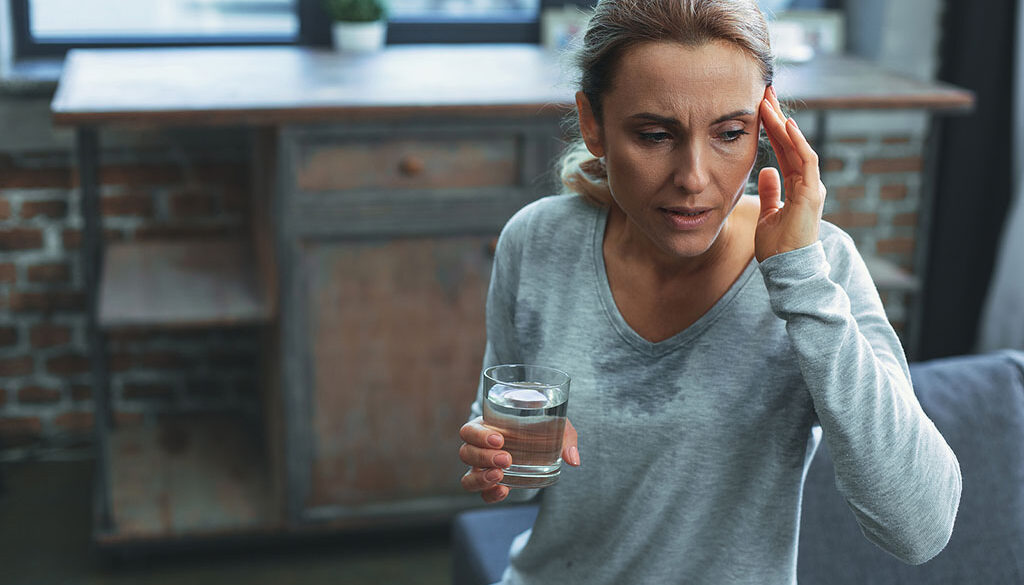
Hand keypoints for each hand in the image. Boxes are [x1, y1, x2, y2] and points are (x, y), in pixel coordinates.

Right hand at [458, 416, 579, 503]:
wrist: (541, 442)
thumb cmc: (541, 426)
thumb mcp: (554, 424)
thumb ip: (565, 436)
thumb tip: (572, 459)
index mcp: (487, 427)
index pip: (469, 431)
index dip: (479, 436)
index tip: (500, 440)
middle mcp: (480, 448)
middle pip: (466, 453)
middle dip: (484, 457)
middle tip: (507, 459)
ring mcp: (483, 468)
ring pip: (467, 477)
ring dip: (481, 478)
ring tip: (501, 477)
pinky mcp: (492, 484)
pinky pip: (482, 494)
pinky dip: (490, 494)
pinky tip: (504, 491)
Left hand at [755, 85, 826, 261]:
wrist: (787, 269)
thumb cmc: (779, 247)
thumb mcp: (768, 213)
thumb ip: (770, 192)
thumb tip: (766, 172)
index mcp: (798, 186)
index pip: (784, 150)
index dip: (772, 129)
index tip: (760, 108)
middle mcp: (808, 183)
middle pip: (792, 142)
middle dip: (778, 117)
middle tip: (764, 93)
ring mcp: (812, 187)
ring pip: (798, 147)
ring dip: (783, 123)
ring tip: (768, 102)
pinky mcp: (812, 194)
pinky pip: (806, 161)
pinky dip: (797, 142)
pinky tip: (786, 125)